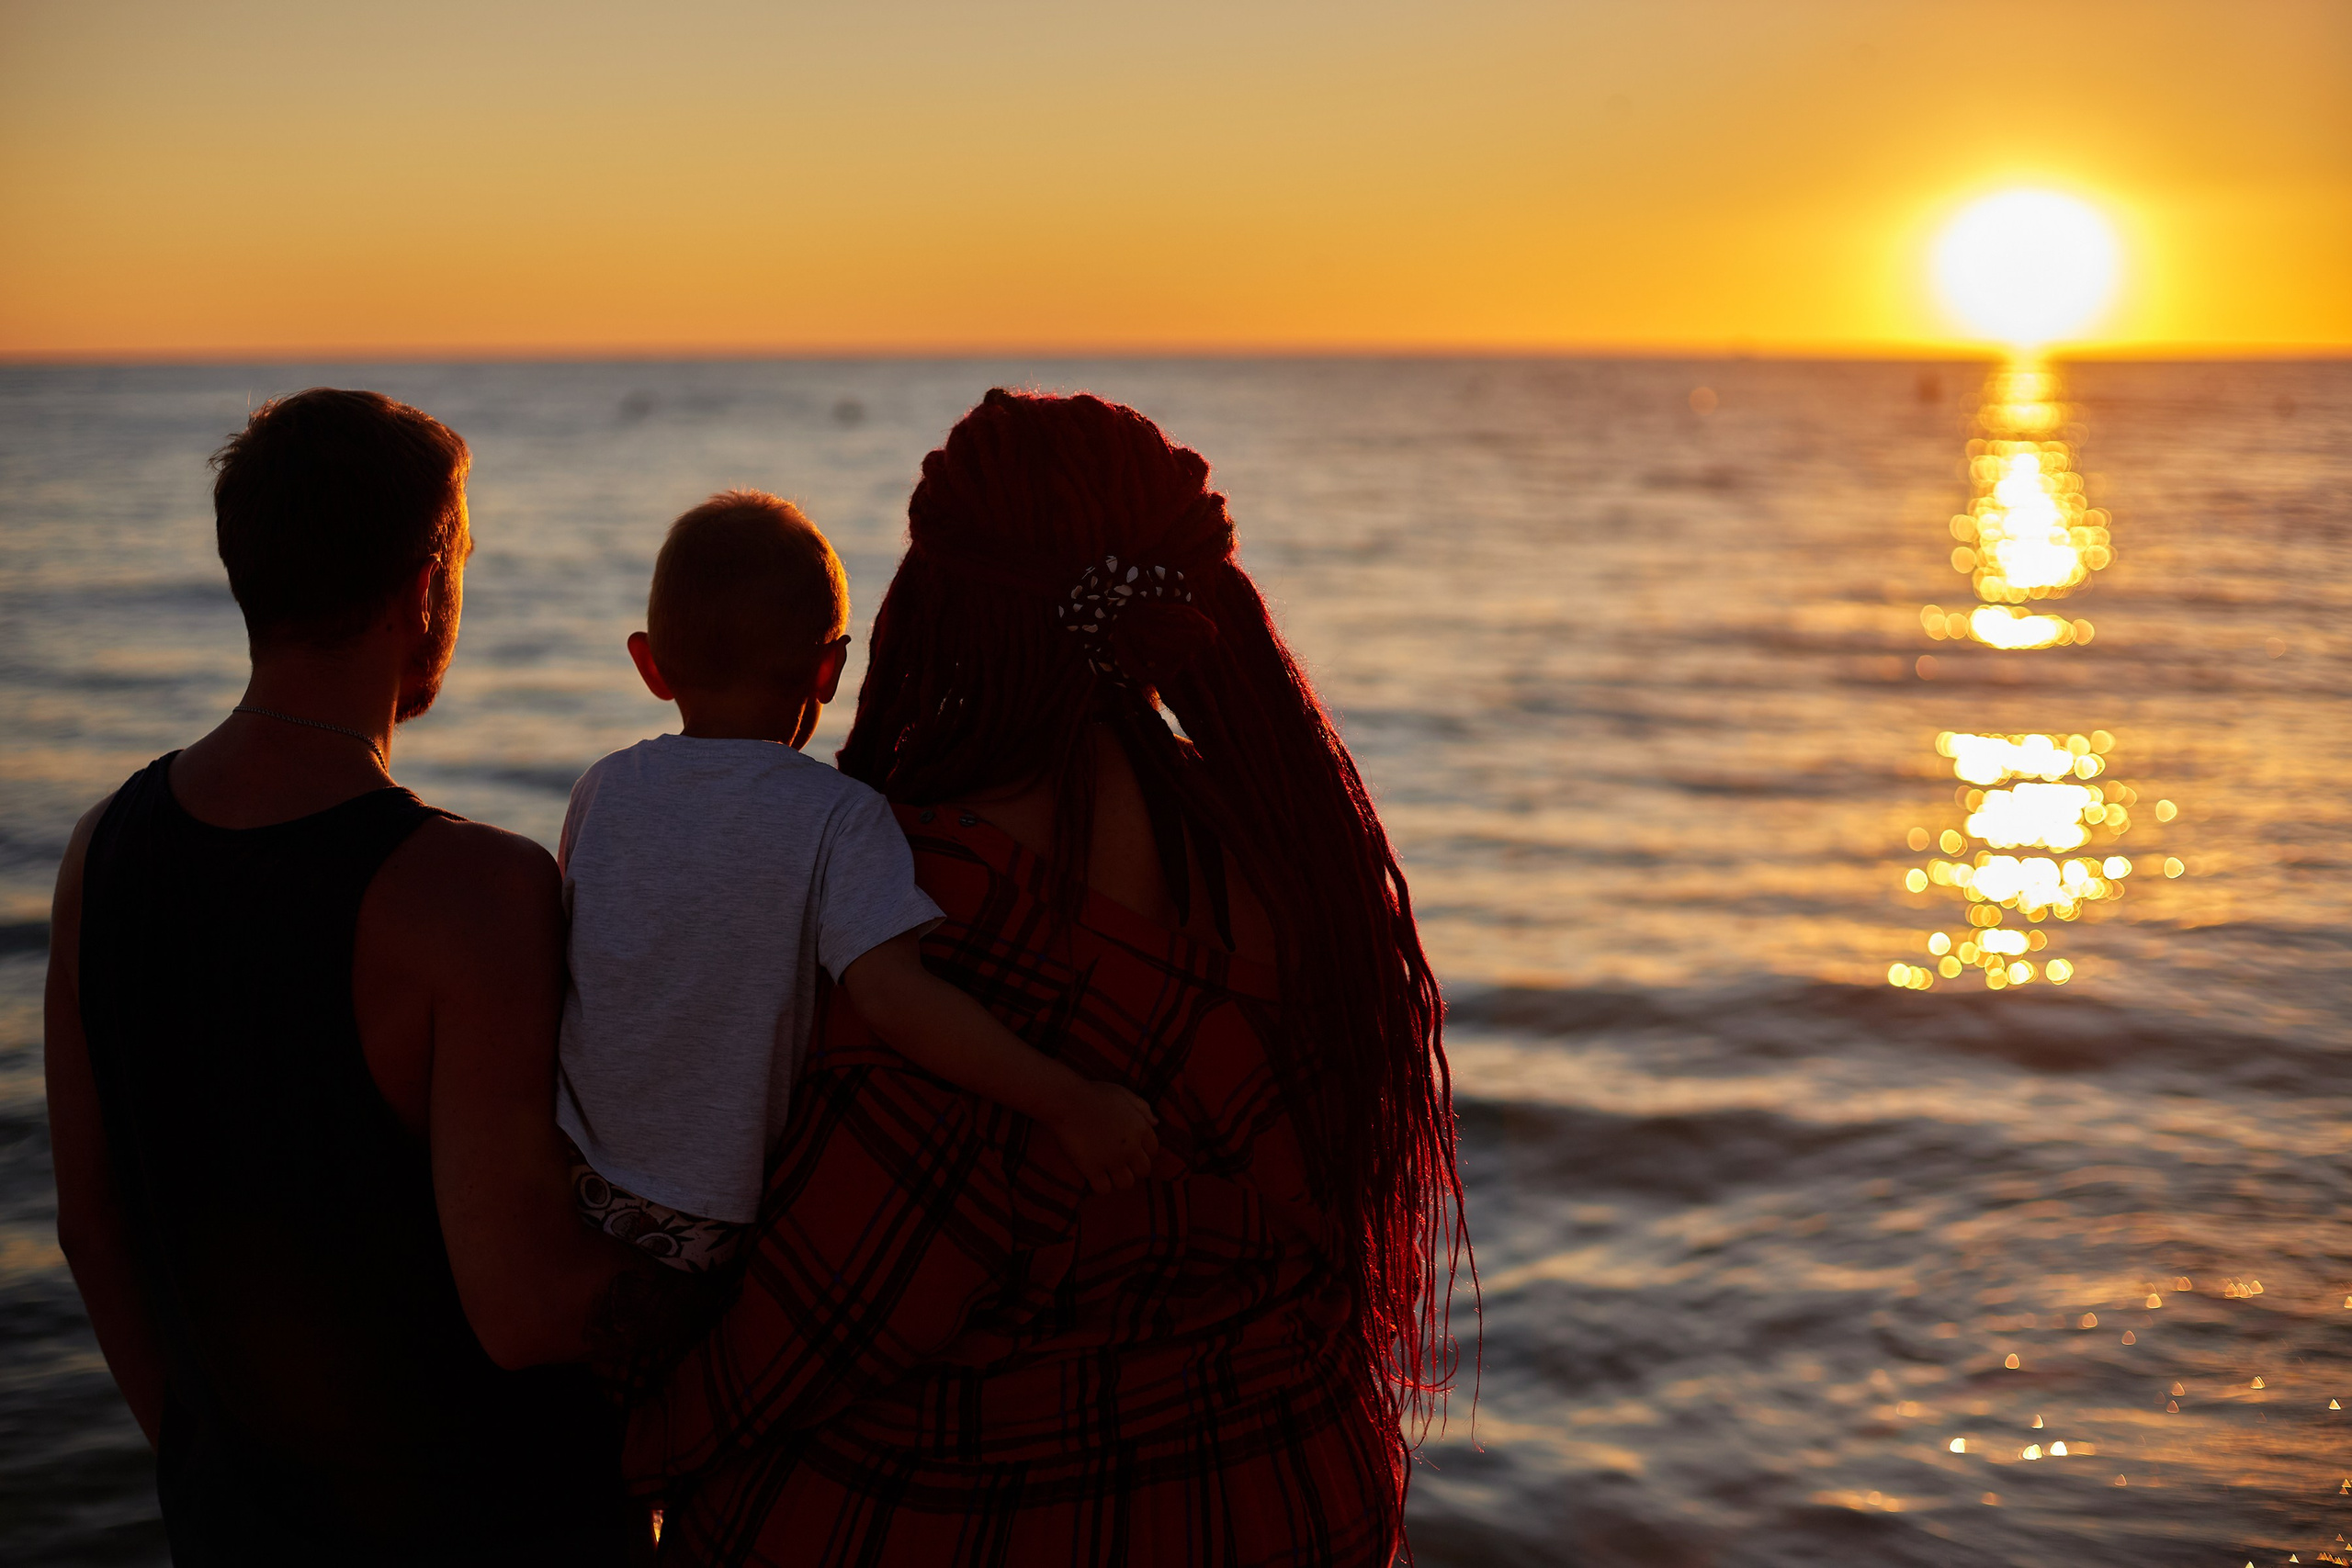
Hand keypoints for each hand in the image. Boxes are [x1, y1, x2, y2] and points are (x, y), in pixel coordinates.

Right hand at [1045, 1081, 1159, 1193]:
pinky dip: (1100, 1185)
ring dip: (1118, 1179)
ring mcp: (1112, 1160)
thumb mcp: (1123, 1094)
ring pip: (1127, 1184)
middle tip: (1120, 1163)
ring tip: (1108, 1172)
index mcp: (1140, 1128)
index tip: (1130, 1150)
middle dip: (1134, 1168)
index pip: (1153, 1150)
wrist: (1067, 1101)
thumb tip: (1156, 1123)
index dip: (1143, 1151)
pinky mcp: (1093, 1169)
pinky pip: (1104, 1189)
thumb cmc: (1094, 1094)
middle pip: (1143, 1170)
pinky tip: (1094, 1176)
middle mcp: (1130, 1147)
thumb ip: (1143, 1108)